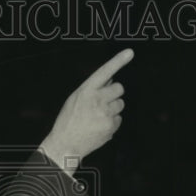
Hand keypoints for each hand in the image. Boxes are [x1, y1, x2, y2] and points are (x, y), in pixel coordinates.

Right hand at [41, 49, 132, 172]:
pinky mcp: (111, 126)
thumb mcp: (75, 99)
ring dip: (113, 109)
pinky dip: (111, 122)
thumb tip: (111, 80)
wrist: (65, 144)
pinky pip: (119, 119)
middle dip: (114, 94)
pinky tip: (99, 126)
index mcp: (86, 90)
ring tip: (98, 117)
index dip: (118, 61)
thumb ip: (93, 88)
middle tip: (103, 102)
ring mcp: (105, 113)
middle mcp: (97, 100)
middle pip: (119, 89)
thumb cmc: (69, 120)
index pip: (105, 71)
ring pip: (120, 104)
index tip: (130, 52)